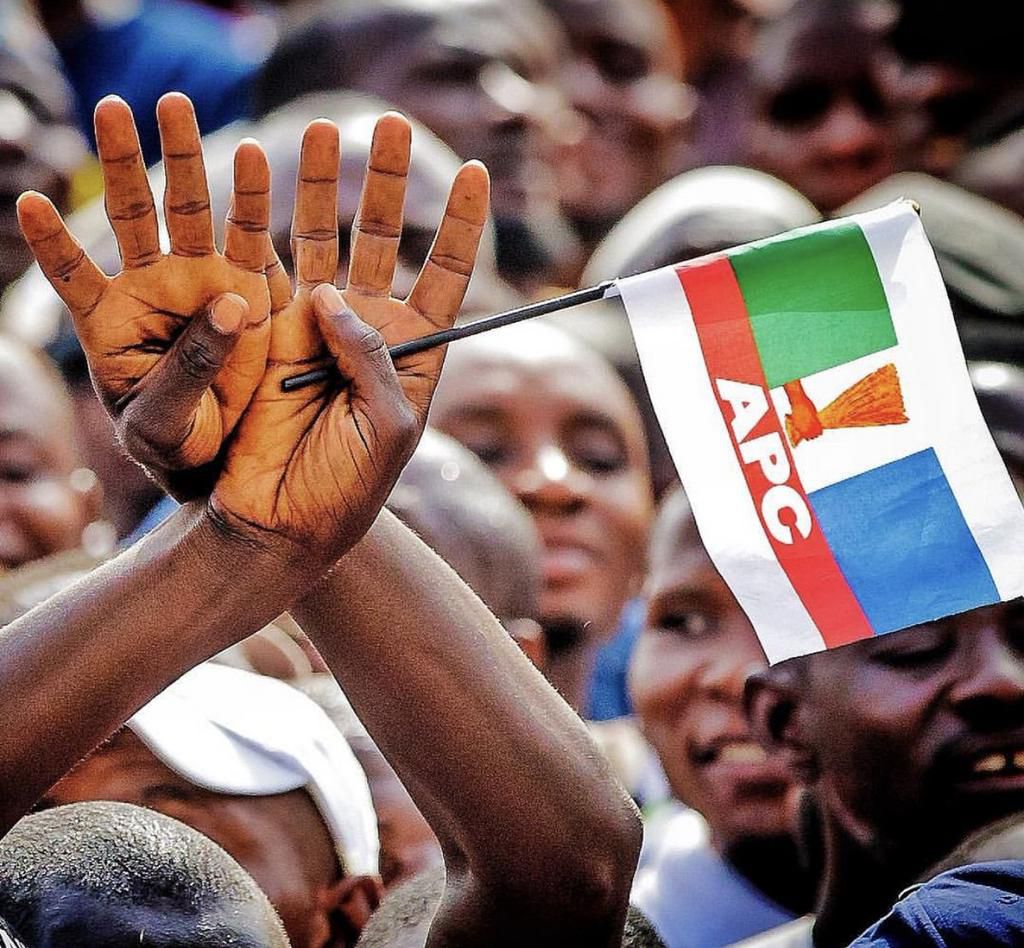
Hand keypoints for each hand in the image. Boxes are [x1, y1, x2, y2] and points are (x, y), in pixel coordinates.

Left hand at [17, 93, 271, 497]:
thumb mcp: (164, 424)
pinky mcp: (249, 288)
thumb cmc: (178, 447)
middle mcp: (154, 290)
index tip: (28, 204)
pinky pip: (251, 236)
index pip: (73, 273)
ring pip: (189, 211)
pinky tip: (253, 157)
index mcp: (112, 323)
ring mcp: (203, 284)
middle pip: (133, 215)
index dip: (52, 242)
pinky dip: (252, 198)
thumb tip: (228, 302)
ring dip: (184, 159)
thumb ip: (189, 367)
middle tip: (113, 108)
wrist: (229, 459)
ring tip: (175, 105)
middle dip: (123, 162)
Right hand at [210, 114, 488, 558]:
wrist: (282, 524)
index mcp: (414, 355)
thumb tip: (334, 292)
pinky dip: (264, 224)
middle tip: (390, 124)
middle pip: (385, 241)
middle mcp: (368, 333)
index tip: (473, 172)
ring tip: (326, 129)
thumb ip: (373, 356)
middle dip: (389, 183)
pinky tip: (263, 171)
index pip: (445, 275)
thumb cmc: (350, 489)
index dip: (458, 224)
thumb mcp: (390, 427)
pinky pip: (267, 271)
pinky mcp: (263, 336)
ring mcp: (313, 329)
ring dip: (324, 186)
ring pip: (324, 242)